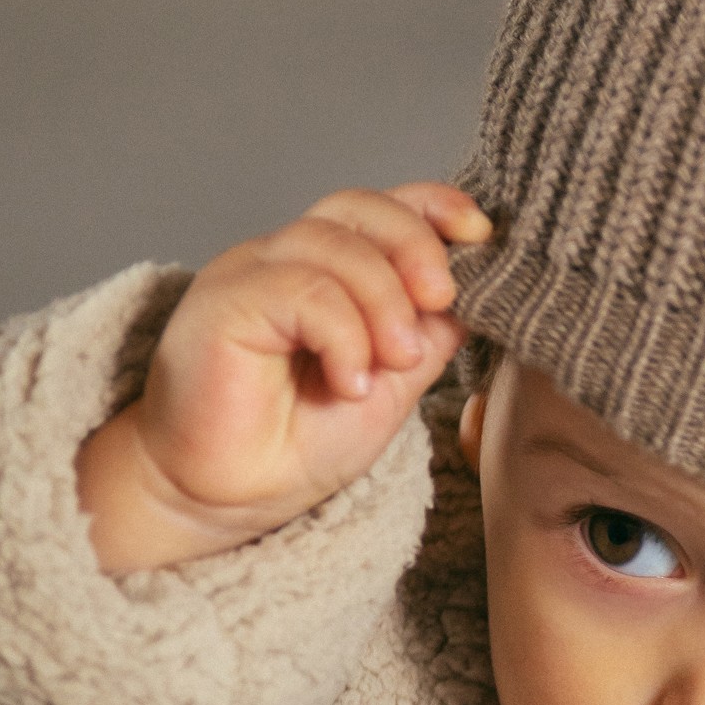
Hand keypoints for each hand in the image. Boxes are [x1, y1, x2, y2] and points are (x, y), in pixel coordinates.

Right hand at [76, 182, 492, 572]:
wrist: (228, 497)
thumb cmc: (298, 444)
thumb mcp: (392, 386)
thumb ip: (427, 336)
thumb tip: (474, 296)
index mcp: (325, 269)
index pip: (381, 208)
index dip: (433, 207)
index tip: (480, 233)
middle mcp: (284, 259)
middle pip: (360, 209)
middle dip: (417, 246)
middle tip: (441, 303)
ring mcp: (250, 274)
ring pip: (334, 246)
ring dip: (384, 303)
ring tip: (394, 363)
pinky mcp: (224, 302)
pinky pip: (303, 290)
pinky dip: (344, 335)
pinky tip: (350, 382)